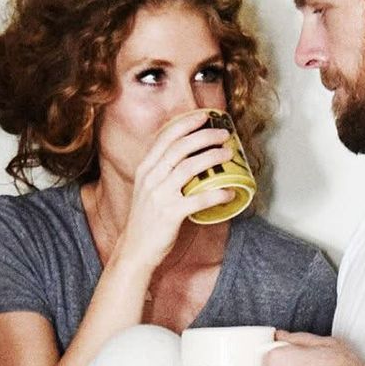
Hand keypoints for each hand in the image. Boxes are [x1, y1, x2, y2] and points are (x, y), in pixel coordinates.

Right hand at [109, 110, 235, 272]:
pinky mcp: (170, 214)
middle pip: (181, 147)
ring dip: (212, 158)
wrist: (135, 249)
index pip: (165, 137)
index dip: (186, 123)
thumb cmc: (146, 219)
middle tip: (224, 134)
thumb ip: (162, 171)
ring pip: (190, 167)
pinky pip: (199, 199)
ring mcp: (160, 195)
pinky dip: (217, 194)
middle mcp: (151, 178)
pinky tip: (229, 192)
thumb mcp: (147, 189)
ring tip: (229, 154)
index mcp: (145, 169)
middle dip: (205, 136)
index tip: (204, 116)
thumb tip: (189, 157)